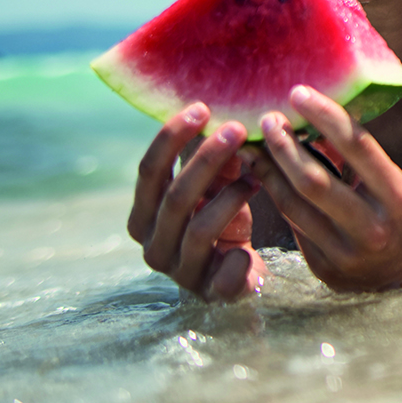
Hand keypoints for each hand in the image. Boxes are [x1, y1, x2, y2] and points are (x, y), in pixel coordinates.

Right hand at [128, 103, 267, 300]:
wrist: (237, 276)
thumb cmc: (221, 220)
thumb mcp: (214, 186)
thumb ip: (212, 158)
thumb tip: (224, 111)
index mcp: (144, 215)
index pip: (148, 173)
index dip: (170, 139)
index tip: (201, 108)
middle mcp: (153, 244)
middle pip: (175, 197)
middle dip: (207, 160)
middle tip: (238, 130)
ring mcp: (179, 271)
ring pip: (199, 230)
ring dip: (230, 199)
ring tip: (257, 177)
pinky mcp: (208, 294)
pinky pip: (221, 276)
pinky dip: (235, 260)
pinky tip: (247, 250)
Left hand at [248, 86, 401, 290]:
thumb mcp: (394, 183)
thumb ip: (357, 159)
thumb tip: (315, 121)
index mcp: (396, 198)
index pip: (356, 147)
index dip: (324, 116)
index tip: (298, 93)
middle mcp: (372, 228)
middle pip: (313, 181)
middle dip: (283, 147)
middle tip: (267, 120)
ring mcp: (345, 254)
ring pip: (293, 206)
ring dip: (270, 173)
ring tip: (255, 148)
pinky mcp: (324, 270)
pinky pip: (295, 227)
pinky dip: (281, 200)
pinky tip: (269, 180)